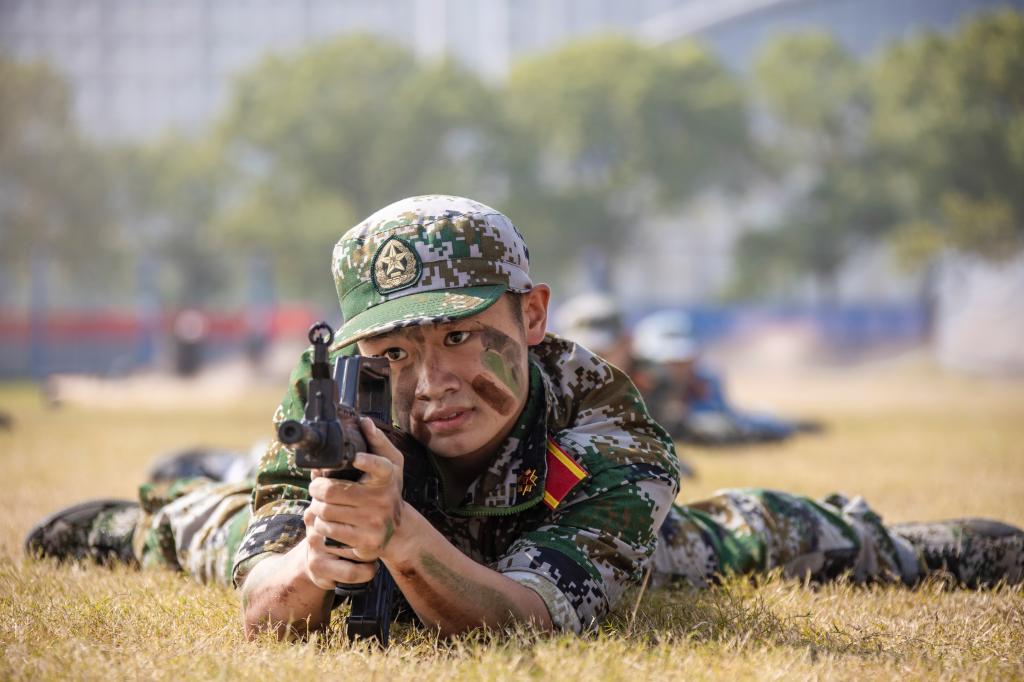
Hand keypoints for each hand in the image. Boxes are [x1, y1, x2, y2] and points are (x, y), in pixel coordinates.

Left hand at [302, 418, 404, 589]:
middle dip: (316, 488)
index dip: (367, 461)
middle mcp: (383, 500)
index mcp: (388, 476)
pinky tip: (325, 520)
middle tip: (315, 487)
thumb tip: (364, 421)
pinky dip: (320, 525)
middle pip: (332, 491)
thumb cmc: (386, 490)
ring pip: (325, 512)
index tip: (356, 458)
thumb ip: (377, 442)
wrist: (397, 531)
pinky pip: (327, 531)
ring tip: (319, 504)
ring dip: (316, 507)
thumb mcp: (390, 465)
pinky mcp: (365, 542)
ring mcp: (374, 522)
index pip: (380, 466)